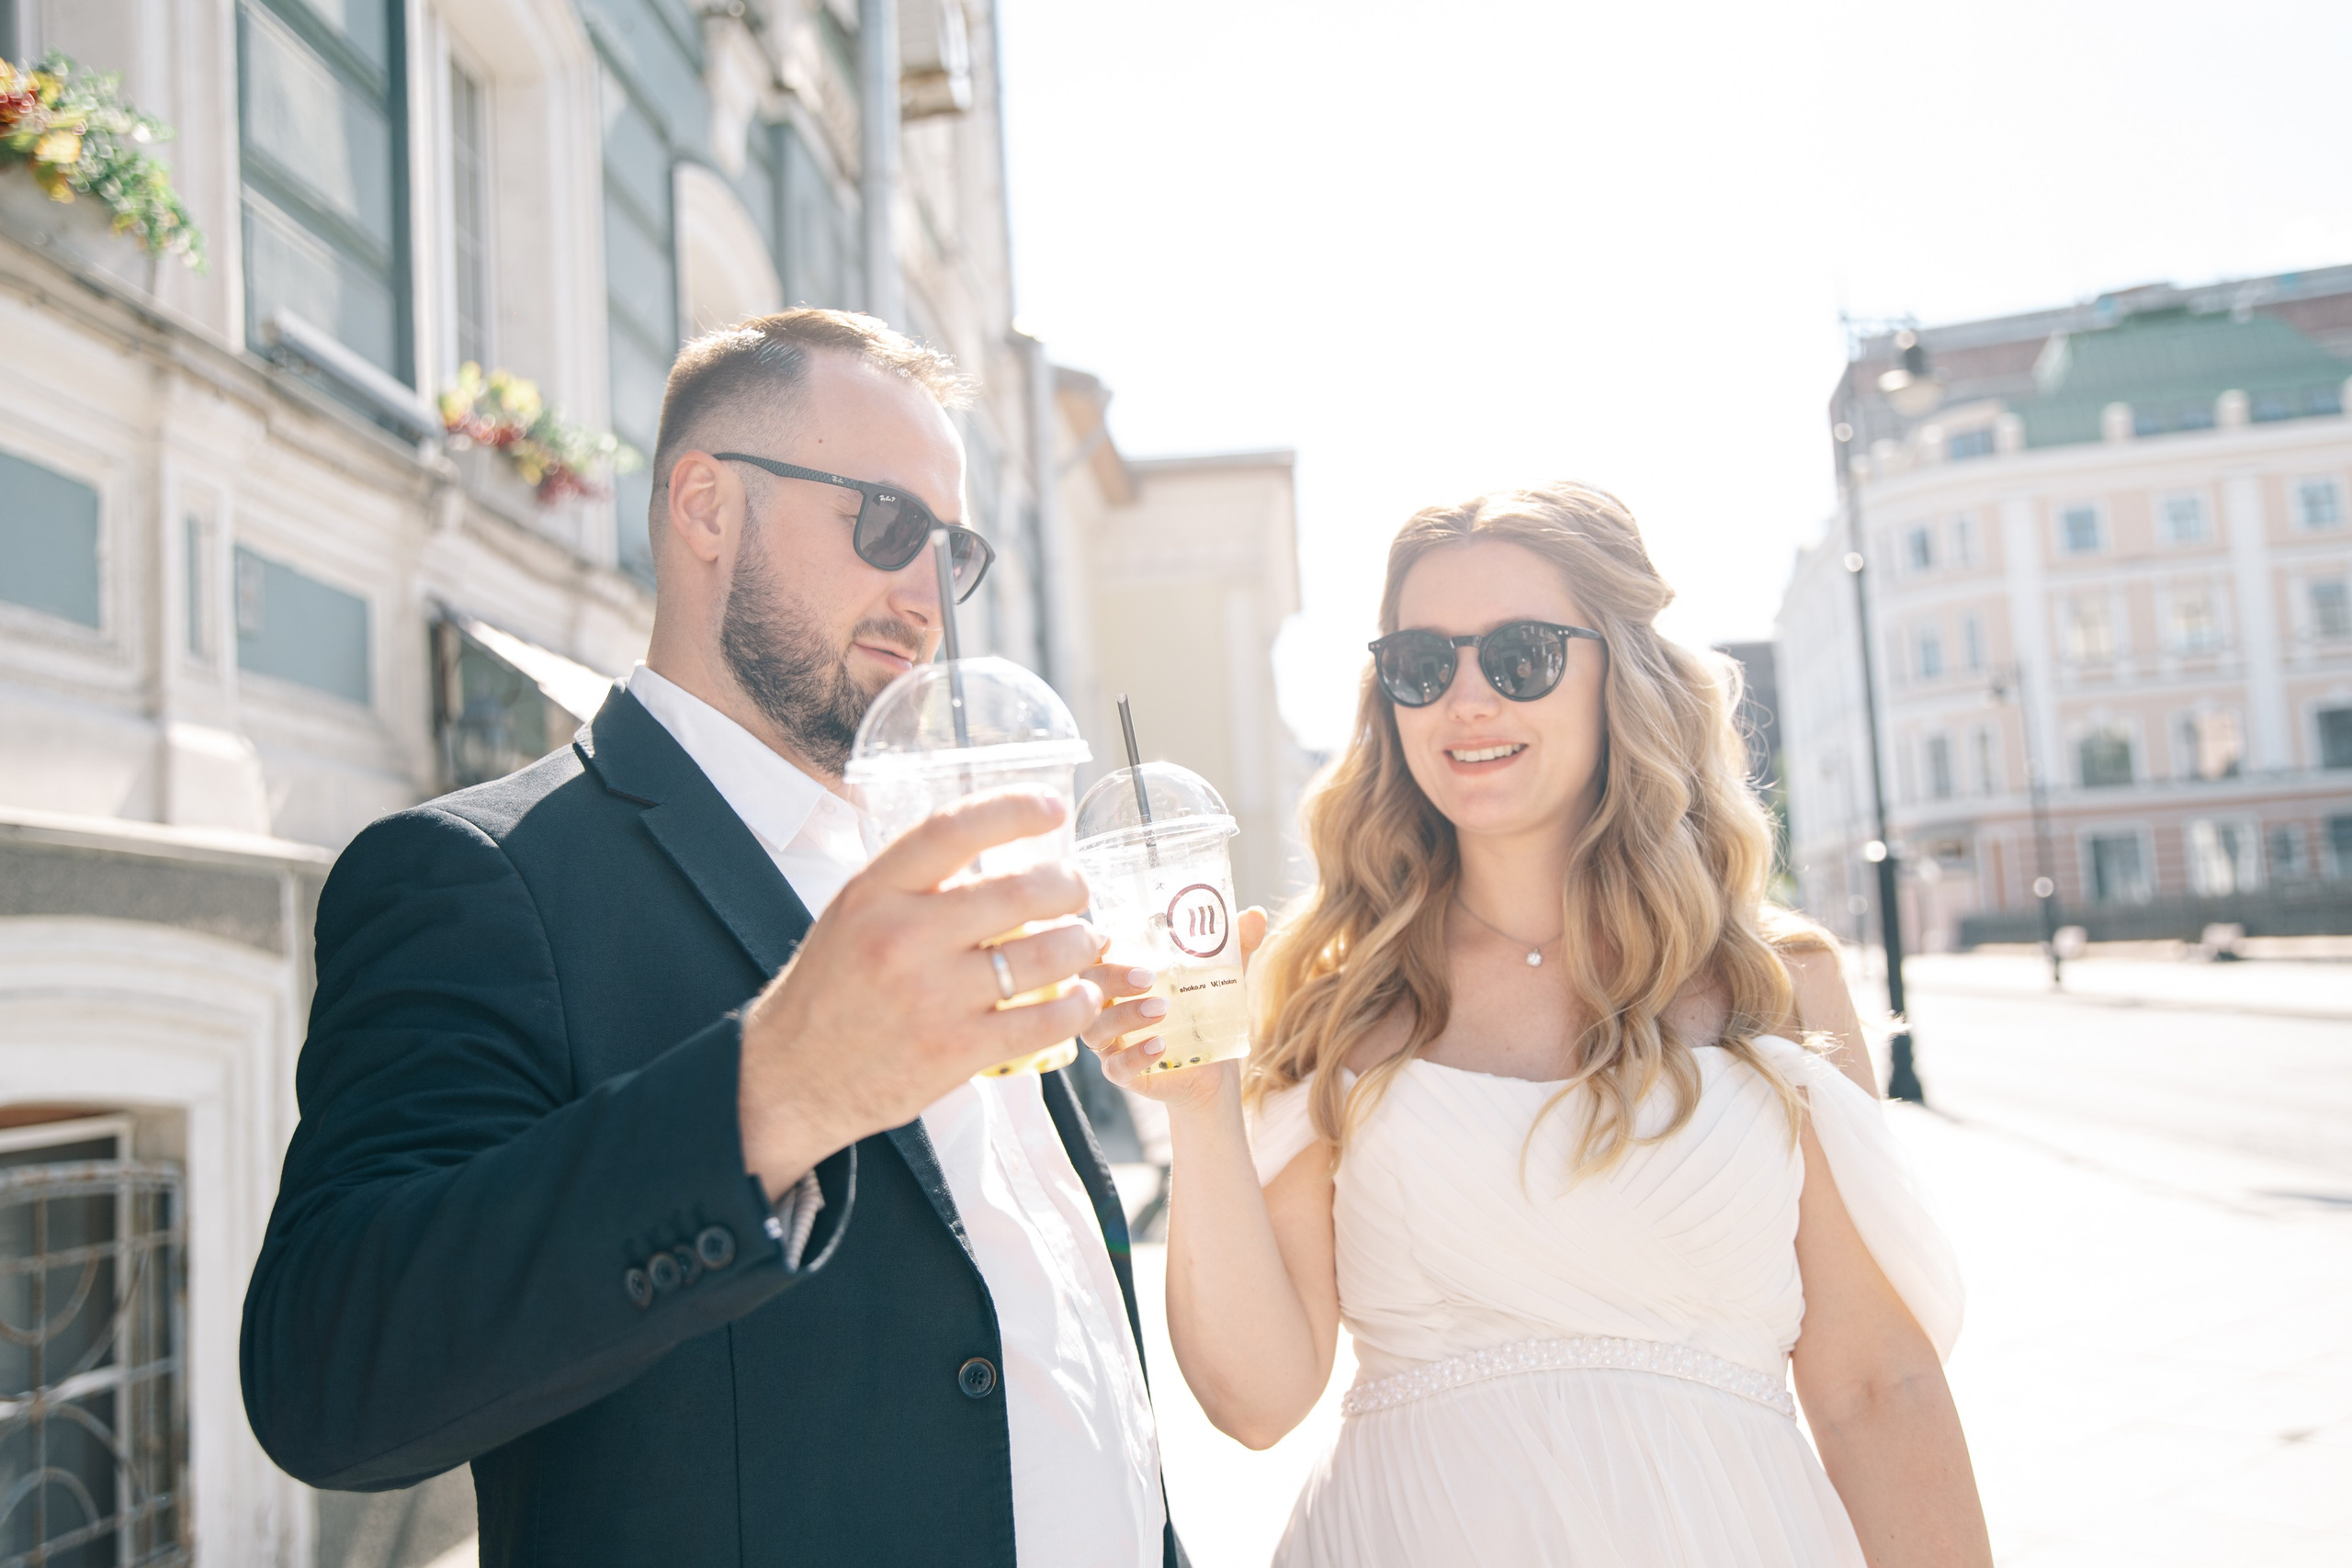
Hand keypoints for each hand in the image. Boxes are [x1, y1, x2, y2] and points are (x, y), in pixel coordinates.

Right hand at [736, 788, 1105, 1197]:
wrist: (792, 1077)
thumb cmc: (830, 989)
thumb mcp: (854, 914)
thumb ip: (913, 883)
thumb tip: (994, 846)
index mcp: (875, 892)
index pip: (954, 829)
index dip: (1014, 810)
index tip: (1053, 807)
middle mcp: (903, 937)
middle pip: (1020, 892)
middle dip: (1069, 885)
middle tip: (1078, 890)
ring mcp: (932, 997)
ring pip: (1044, 955)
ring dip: (1082, 943)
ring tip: (1087, 940)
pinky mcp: (955, 1051)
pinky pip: (1043, 1021)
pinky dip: (1076, 1006)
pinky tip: (1081, 997)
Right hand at [1083, 906, 1267, 1114]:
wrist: (1212, 1071)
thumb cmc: (1203, 1015)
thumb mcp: (1220, 977)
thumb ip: (1234, 947)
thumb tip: (1256, 914)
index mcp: (1119, 979)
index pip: (1090, 957)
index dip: (1089, 947)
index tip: (1108, 938)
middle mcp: (1106, 1008)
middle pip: (1086, 988)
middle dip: (1111, 978)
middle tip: (1148, 976)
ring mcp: (1111, 1043)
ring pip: (1095, 1029)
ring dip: (1126, 1016)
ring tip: (1162, 1009)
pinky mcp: (1123, 1073)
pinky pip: (1116, 1067)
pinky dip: (1135, 1055)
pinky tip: (1160, 1046)